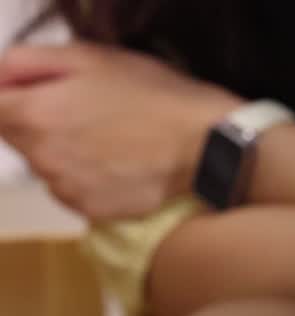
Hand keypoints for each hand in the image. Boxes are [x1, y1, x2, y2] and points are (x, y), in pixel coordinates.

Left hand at [0, 42, 240, 219]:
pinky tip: (119, 164)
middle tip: (86, 112)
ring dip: (64, 151)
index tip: (38, 93)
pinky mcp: (91, 211)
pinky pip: (72, 190)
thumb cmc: (154, 95)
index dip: (10, 97)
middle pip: (16, 137)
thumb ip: (30, 63)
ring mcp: (66, 189)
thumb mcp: (93, 57)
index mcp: (34, 114)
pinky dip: (87, 177)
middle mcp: (41, 157)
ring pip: (46, 165)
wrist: (207, 145)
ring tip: (109, 140)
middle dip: (39, 121)